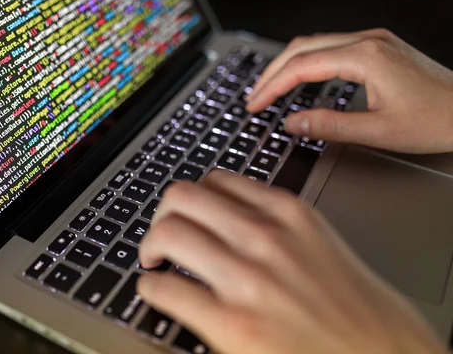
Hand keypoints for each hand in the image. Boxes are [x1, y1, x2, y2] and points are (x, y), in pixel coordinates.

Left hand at [138, 171, 447, 353]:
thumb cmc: (354, 306)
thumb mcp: (315, 242)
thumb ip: (271, 223)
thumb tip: (224, 220)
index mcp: (287, 212)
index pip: (215, 180)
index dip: (189, 198)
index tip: (182, 212)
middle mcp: (265, 236)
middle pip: (181, 196)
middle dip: (161, 214)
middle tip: (160, 235)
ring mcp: (248, 278)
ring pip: (167, 233)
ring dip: (148, 246)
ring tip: (154, 262)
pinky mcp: (233, 324)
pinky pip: (165, 290)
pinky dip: (150, 288)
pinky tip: (159, 293)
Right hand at [245, 28, 452, 153]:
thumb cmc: (436, 120)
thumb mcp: (377, 131)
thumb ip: (328, 126)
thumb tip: (292, 123)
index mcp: (366, 57)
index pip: (302, 66)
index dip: (273, 86)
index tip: (255, 104)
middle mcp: (369, 41)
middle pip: (303, 46)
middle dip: (273, 72)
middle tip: (254, 97)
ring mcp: (375, 41)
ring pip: (315, 43)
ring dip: (288, 65)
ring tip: (270, 89)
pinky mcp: (379, 47)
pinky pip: (332, 47)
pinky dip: (308, 62)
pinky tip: (301, 78)